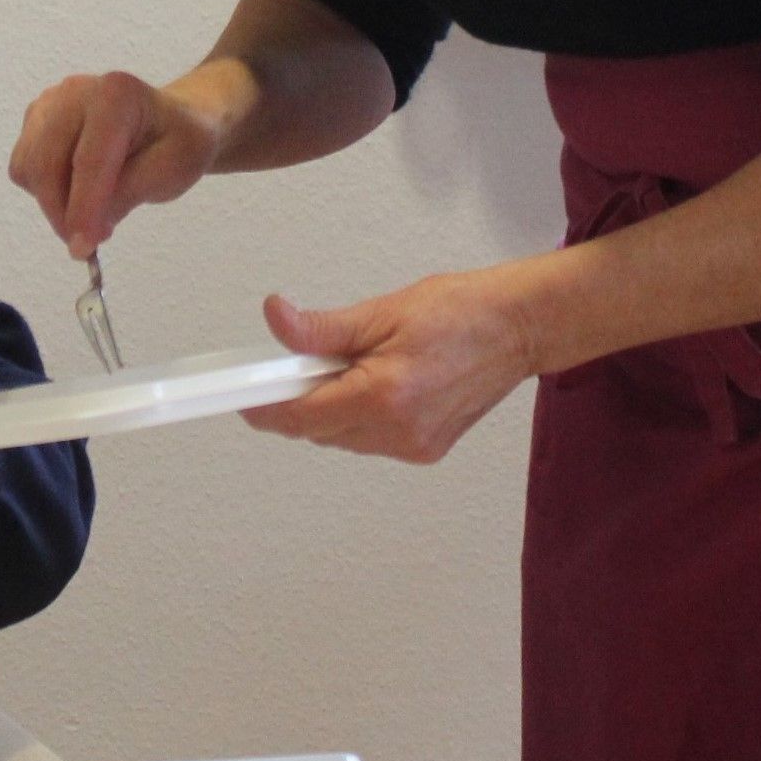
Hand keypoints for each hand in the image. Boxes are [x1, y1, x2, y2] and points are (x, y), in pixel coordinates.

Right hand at [9, 71, 223, 257]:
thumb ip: (126, 196)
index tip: (82, 248)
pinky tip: (77, 187)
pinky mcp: (35, 119)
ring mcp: (50, 103)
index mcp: (116, 95)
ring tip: (93, 208)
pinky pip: (24, 167)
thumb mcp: (171, 172)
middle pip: (46, 164)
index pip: (89, 160)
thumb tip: (83, 228)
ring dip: (54, 203)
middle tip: (89, 242)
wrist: (168, 123)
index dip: (83, 209)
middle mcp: (75, 91)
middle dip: (63, 212)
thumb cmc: (176, 143)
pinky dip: (44, 190)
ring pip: (28, 169)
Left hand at [241, 268, 542, 463]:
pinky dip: (357, 415)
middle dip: (300, 400)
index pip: (301, 417)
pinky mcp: (425, 450)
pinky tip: (375, 382)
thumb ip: (322, 329)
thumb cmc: (461, 311)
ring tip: (352, 365)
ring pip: (341, 437)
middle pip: (317, 431)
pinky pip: (368, 440)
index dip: (265, 407)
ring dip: (330, 407)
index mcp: (384, 396)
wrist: (519, 327)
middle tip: (299, 362)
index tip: (242, 395)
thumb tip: (276, 320)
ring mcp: (414, 446)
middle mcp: (399, 432)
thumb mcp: (382, 310)